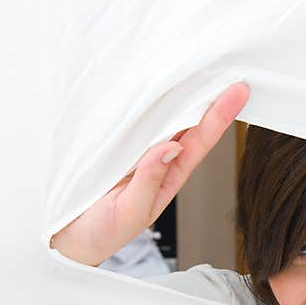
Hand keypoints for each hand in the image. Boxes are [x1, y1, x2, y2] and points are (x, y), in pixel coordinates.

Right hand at [51, 82, 249, 265]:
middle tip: (224, 64)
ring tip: (198, 64)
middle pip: (186, 122)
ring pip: (161, 117)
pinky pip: (132, 119)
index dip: (220, 116)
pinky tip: (154, 83)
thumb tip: (172, 147)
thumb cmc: (102, 232)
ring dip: (178, 92)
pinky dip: (144, 101)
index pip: (200, 141)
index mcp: (168, 176)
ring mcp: (134, 151)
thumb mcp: (131, 211)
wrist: (66, 240)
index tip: (239, 91)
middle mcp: (156, 160)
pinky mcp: (111, 145)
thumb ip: (150, 181)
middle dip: (206, 94)